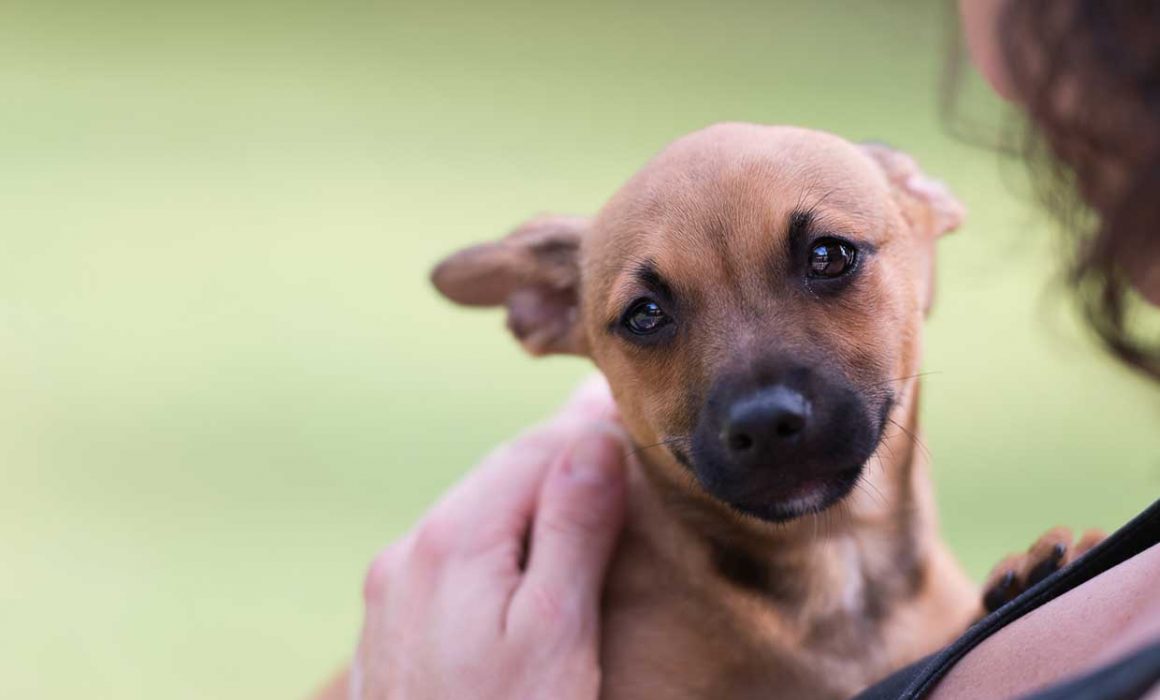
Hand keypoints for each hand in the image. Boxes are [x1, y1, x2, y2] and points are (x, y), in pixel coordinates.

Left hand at [350, 376, 629, 699]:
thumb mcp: (556, 634)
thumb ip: (573, 531)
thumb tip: (593, 439)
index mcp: (450, 543)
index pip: (529, 453)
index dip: (583, 426)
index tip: (625, 399)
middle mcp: (408, 553)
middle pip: (498, 476)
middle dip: (557, 450)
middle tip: (612, 426)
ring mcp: (393, 590)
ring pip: (476, 512)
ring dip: (530, 491)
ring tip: (584, 475)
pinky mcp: (392, 624)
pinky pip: (456, 553)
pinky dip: (502, 533)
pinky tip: (532, 546)